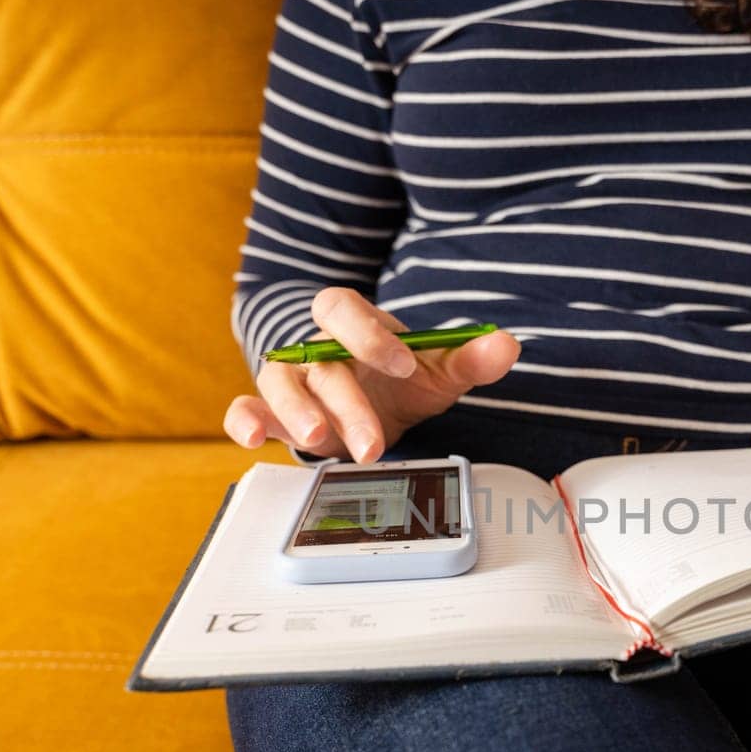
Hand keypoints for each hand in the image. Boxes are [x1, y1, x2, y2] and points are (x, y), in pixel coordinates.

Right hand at [222, 287, 520, 461]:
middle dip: (347, 403)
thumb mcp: (439, 371)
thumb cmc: (402, 378)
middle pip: (318, 362)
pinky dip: (243, 421)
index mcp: (352, 325)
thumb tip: (507, 344)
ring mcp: (292, 381)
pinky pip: (246, 409)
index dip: (367, 332)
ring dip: (296, 413)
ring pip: (280, 385)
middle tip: (375, 443)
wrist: (373, 398)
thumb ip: (470, 358)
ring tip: (319, 441)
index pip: (342, 308)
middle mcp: (316, 348)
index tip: (404, 364)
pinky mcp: (273, 413)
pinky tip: (252, 439)